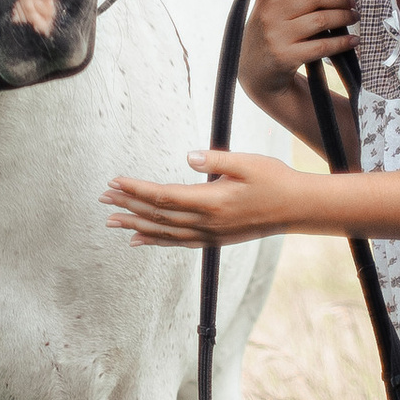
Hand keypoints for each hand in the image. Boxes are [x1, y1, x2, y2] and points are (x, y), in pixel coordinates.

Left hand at [102, 147, 312, 247]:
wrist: (297, 209)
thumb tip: (187, 157)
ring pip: (164, 233)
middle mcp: (207, 223)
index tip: (115, 182)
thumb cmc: (274, 180)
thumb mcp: (247, 162)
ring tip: (111, 222)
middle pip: (157, 215)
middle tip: (102, 199)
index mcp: (211, 201)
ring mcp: (210, 234)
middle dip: (127, 207)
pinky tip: (139, 240)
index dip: (136, 190)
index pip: (163, 196)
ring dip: (135, 226)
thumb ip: (215, 159)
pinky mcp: (214, 239)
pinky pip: (177, 242)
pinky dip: (155, 241)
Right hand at [243, 0, 352, 111]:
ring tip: (354, 17)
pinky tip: (353, 40)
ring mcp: (276, 36)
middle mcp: (268, 14)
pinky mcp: (286, 57)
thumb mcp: (273, 9)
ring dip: (344, 17)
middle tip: (351, 2)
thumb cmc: (270, 35)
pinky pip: (322, 46)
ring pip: (321, 19)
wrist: (255, 73)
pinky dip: (342, 42)